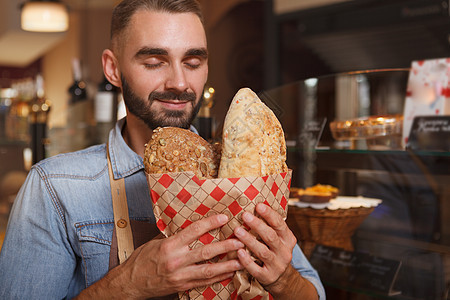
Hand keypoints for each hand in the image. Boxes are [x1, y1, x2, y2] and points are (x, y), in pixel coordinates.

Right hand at [77, 214, 243, 298]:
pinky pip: (204, 282)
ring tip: (242, 259)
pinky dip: (218, 277)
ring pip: (209, 270)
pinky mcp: (182, 287)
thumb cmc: (141, 260)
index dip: (210, 223)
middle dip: (226, 246)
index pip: (194, 231)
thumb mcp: (155, 242)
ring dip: (227, 264)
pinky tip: (229, 272)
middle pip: (206, 252)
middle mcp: (176, 261)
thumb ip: (174, 236)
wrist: (130, 283)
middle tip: (240, 240)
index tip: (224, 217)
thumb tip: (190, 225)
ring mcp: (180, 276)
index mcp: (169, 246)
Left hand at [233, 203, 300, 295]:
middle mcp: (285, 252)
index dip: (269, 214)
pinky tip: (239, 252)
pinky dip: (247, 261)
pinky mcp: (268, 277)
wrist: (282, 278)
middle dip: (257, 225)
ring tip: (237, 231)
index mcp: (288, 239)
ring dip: (249, 240)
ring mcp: (277, 265)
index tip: (258, 205)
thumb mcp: (278, 238)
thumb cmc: (274, 251)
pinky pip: (256, 269)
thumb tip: (254, 205)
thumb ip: (270, 226)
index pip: (280, 224)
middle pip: (271, 236)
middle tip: (244, 215)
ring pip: (263, 252)